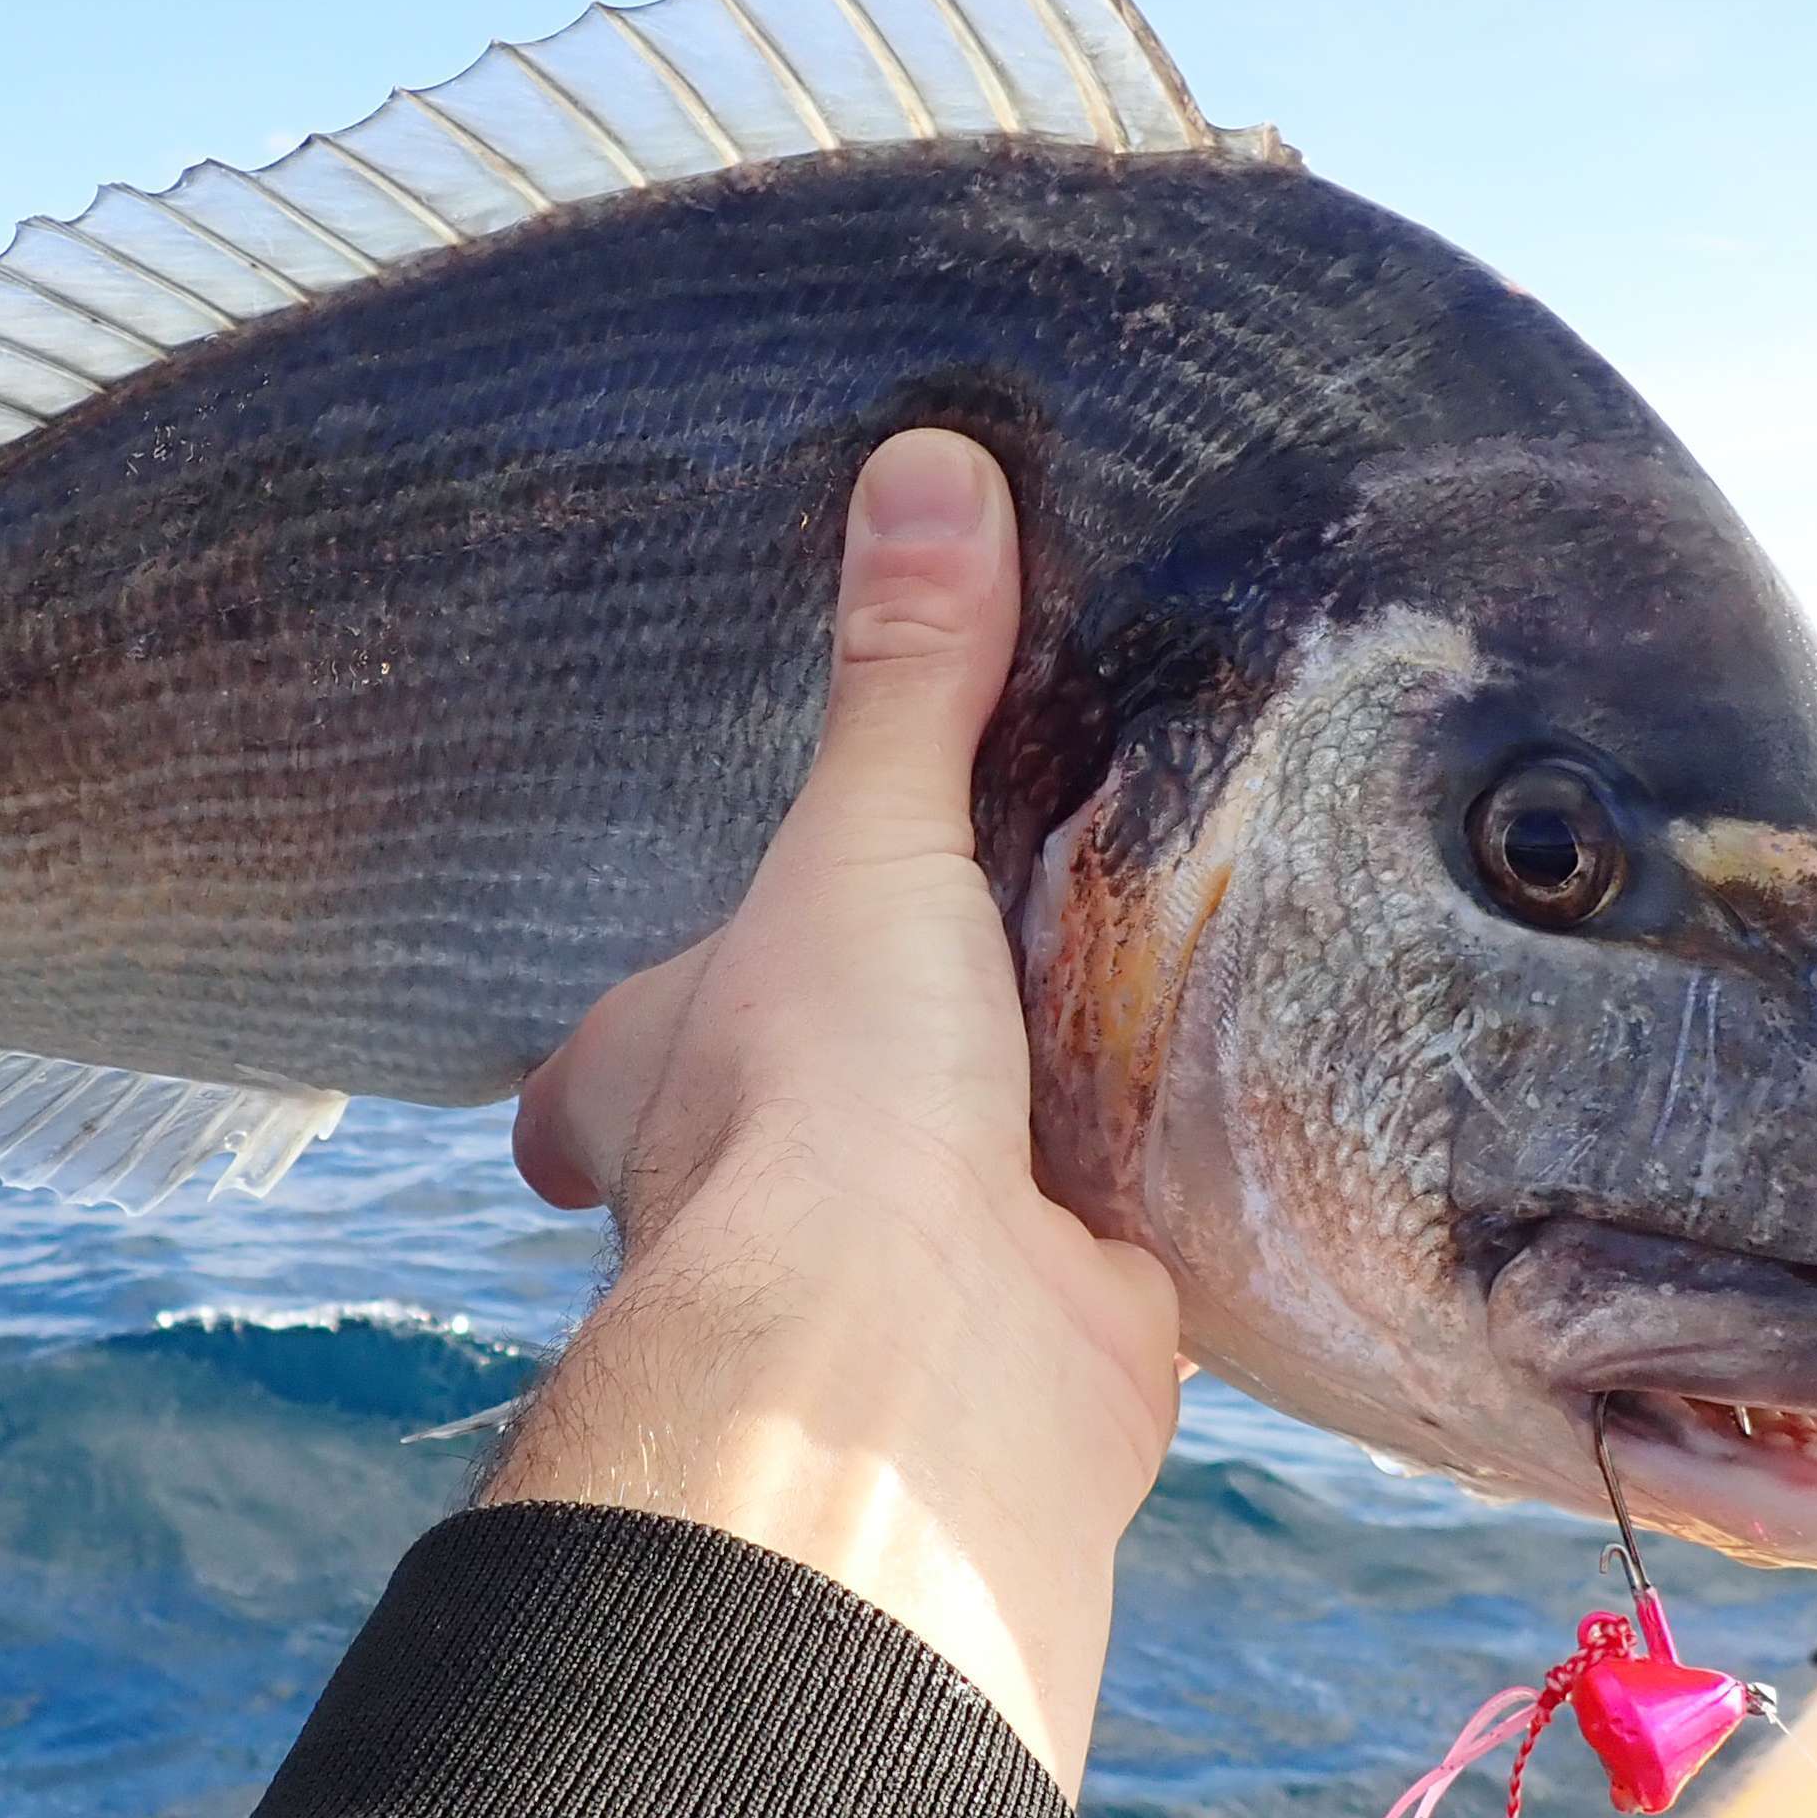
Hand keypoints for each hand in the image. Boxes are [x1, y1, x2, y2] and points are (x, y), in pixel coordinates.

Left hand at [486, 428, 1181, 1793]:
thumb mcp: (860, 843)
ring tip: (1103, 1005)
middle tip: (931, 978)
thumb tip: (925, 462)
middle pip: (782, 1119)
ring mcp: (903, 1267)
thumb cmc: (823, 1095)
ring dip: (1009, 1127)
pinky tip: (1214, 1120)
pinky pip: (1106, 1244)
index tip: (662, 995)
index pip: (602, 1057)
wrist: (922, 1355)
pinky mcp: (1053, 1322)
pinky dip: (1147, 1196)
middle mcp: (757, 1188)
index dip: (617, 1036)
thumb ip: (904, 677)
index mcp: (661, 1079)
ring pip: (946, 1182)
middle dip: (847, 1071)